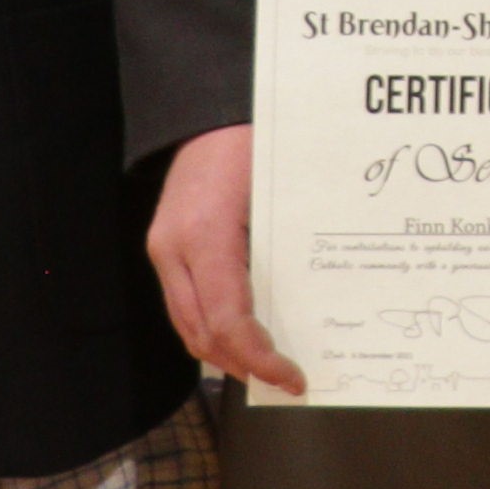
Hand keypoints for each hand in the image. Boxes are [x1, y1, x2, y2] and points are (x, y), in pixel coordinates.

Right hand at [143, 123, 306, 395]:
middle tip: (283, 379)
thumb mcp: (281, 192)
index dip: (259, 358)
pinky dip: (213, 326)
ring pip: (187, 325)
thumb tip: (325, 302)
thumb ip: (291, 247)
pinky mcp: (166, 245)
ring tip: (265, 365)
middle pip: (201, 333)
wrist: (210, 108)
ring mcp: (164, 248)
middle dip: (242, 364)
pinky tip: (244, 332)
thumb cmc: (254, 138)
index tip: (291, 377)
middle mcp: (174, 248)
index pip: (227, 320)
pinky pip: (185, 303)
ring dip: (225, 352)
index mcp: (205, 235)